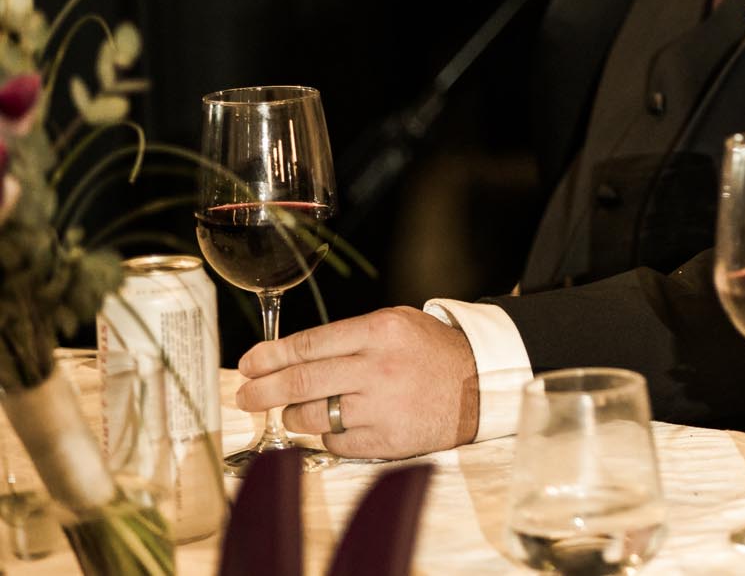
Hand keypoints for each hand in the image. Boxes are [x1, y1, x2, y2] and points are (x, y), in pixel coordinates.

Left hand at [236, 306, 477, 459]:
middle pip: (300, 382)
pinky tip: (338, 423)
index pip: (308, 345)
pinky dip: (329, 433)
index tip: (248, 364)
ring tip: (295, 410)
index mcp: (380, 331)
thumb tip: (286, 357)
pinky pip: (335, 441)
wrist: (479, 384)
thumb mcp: (396, 325)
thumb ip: (348, 337)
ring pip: (310, 416)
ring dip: (293, 414)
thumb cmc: (430, 352)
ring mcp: (382, 407)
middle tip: (244, 395)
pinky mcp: (386, 441)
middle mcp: (379, 368)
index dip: (270, 357)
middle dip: (262, 391)